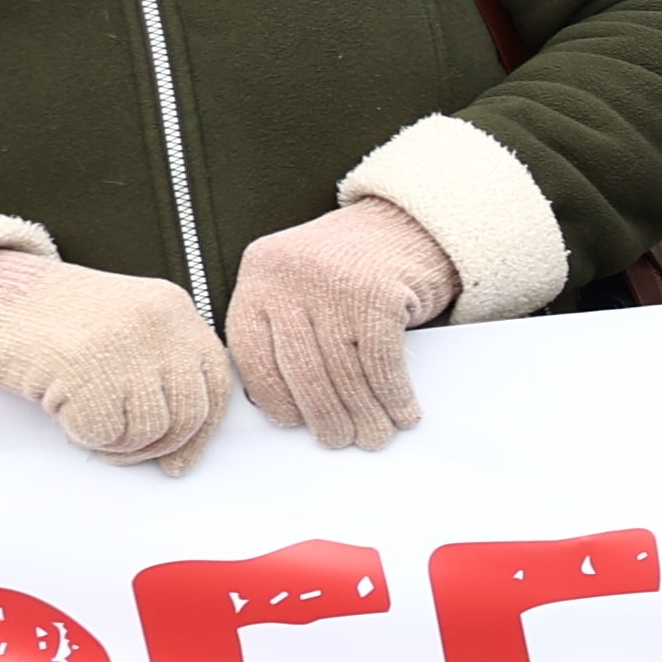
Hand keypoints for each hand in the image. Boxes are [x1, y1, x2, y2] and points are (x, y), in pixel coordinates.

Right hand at [0, 248, 233, 471]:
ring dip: (120, 443)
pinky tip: (67, 419)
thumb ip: (164, 366)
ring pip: (150, 429)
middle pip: (189, 412)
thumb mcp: (129, 327)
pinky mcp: (86, 371)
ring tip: (90, 425)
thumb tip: (187, 441)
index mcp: (174, 310)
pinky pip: (106, 433)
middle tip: (125, 451)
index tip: (182, 459)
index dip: (202, 430)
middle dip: (159, 446)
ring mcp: (124, 347)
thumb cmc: (61, 323)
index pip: (214, 382)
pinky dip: (87, 437)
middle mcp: (159, 324)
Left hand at [224, 194, 461, 450]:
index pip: (253, 351)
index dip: (272, 396)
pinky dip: (394, 395)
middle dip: (323, 413)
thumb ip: (282, 328)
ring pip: (343, 370)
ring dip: (363, 412)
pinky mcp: (379, 293)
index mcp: (260, 275)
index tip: (291, 422)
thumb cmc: (350, 265)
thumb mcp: (299, 284)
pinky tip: (403, 412)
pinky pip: (382, 362)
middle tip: (339, 440)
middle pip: (300, 367)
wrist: (408, 221)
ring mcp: (335, 283)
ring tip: (373, 436)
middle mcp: (290, 275)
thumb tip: (279, 406)